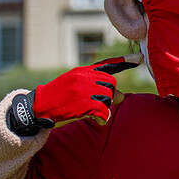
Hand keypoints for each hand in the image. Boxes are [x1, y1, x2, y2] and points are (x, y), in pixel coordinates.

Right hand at [7, 54, 141, 135]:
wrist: (37, 106)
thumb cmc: (58, 97)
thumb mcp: (75, 85)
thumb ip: (97, 87)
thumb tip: (121, 96)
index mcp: (83, 71)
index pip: (108, 64)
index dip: (125, 61)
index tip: (141, 57)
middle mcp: (85, 77)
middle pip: (111, 86)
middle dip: (109, 96)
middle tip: (98, 103)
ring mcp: (84, 90)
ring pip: (108, 99)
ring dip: (103, 108)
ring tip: (90, 111)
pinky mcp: (83, 104)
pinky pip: (104, 111)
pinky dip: (104, 118)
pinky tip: (99, 121)